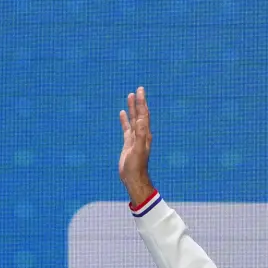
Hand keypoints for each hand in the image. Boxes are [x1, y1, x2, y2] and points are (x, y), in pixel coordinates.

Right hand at [118, 87, 155, 204]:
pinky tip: (122, 113)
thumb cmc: (136, 166)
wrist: (133, 178)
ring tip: (130, 96)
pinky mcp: (128, 142)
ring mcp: (135, 138)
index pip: (144, 114)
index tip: (140, 91)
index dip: (142, 102)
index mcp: (145, 134)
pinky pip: (126, 127)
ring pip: (133, 119)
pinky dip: (124, 119)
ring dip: (132, 108)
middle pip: (140, 114)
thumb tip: (141, 121)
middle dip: (139, 102)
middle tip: (139, 89)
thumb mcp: (137, 150)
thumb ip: (139, 136)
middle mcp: (141, 134)